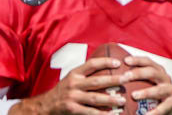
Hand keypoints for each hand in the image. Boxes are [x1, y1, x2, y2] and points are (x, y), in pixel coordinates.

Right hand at [11, 57, 128, 114]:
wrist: (44, 106)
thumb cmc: (62, 91)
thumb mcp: (71, 78)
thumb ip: (86, 74)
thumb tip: (107, 68)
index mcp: (75, 74)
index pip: (92, 64)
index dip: (105, 62)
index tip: (118, 62)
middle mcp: (73, 84)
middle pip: (97, 81)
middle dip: (113, 80)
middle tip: (126, 79)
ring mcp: (72, 97)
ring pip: (95, 98)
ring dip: (110, 99)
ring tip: (122, 100)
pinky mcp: (71, 109)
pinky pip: (89, 112)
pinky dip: (100, 113)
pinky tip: (110, 114)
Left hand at [124, 56, 171, 114]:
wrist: (170, 105)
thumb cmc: (153, 93)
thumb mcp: (146, 83)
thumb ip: (135, 79)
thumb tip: (116, 75)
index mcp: (158, 71)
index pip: (148, 62)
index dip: (137, 60)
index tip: (125, 61)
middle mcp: (165, 78)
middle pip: (153, 72)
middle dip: (138, 73)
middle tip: (124, 77)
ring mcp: (171, 89)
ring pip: (159, 89)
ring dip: (146, 92)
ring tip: (134, 95)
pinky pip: (165, 106)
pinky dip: (155, 111)